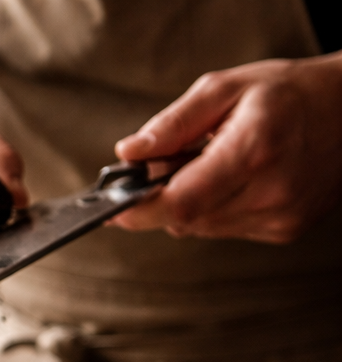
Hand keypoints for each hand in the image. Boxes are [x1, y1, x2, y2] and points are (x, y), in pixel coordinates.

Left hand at [110, 55, 341, 243]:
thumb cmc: (290, 94)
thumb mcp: (226, 88)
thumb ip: (174, 124)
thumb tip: (129, 154)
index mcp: (254, 149)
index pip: (179, 201)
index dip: (139, 209)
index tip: (113, 206)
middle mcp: (270, 190)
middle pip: (185, 219)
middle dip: (164, 198)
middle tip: (173, 166)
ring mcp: (280, 216)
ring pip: (202, 229)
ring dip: (191, 205)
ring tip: (214, 166)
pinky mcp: (284, 231)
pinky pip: (226, 231)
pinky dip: (217, 211)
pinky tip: (238, 182)